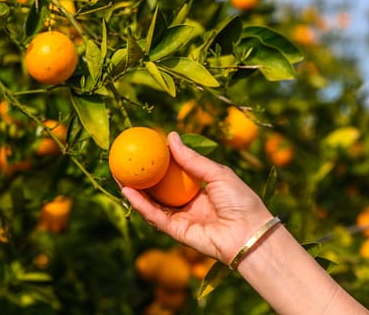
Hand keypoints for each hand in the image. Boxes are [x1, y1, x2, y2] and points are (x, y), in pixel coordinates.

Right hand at [121, 131, 272, 263]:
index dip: (159, 163)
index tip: (144, 149)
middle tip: (125, 162)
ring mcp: (181, 218)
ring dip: (135, 191)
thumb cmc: (240, 200)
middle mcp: (188, 204)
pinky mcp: (176, 231)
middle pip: (159, 189)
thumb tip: (170, 136)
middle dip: (141, 177)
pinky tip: (128, 191)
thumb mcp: (217, 173)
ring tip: (119, 174)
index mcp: (200, 189)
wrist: (249, 232)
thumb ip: (192, 159)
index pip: (174, 174)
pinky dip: (141, 204)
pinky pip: (155, 216)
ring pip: (152, 203)